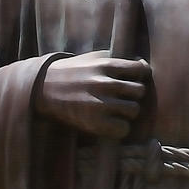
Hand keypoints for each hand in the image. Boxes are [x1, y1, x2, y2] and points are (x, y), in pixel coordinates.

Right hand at [35, 50, 150, 138]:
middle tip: (122, 96)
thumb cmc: (74, 72)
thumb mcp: (94, 58)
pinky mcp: (94, 123)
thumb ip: (118, 61)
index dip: (140, 75)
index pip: (141, 69)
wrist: (44, 88)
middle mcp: (105, 83)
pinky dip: (120, 128)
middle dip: (133, 94)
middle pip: (140, 91)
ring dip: (127, 111)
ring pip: (134, 110)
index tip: (133, 79)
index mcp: (106, 64)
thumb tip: (144, 67)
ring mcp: (100, 104)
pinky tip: (111, 122)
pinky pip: (123, 129)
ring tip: (115, 109)